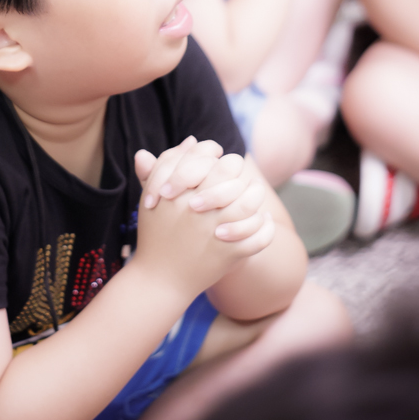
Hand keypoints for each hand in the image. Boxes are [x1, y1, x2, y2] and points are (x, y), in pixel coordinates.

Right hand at [133, 138, 274, 298]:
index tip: (216, 161)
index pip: (206, 154)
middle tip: (238, 176)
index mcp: (178, 189)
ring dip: (256, 194)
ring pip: (249, 200)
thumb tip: (193, 140)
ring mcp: (214, 230)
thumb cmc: (157, 233)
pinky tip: (264, 219)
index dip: (214, 153)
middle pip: (230, 171)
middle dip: (237, 170)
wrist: (159, 279)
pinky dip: (265, 226)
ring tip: (255, 193)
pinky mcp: (228, 253)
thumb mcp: (153, 196)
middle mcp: (197, 206)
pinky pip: (258, 235)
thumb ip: (167, 165)